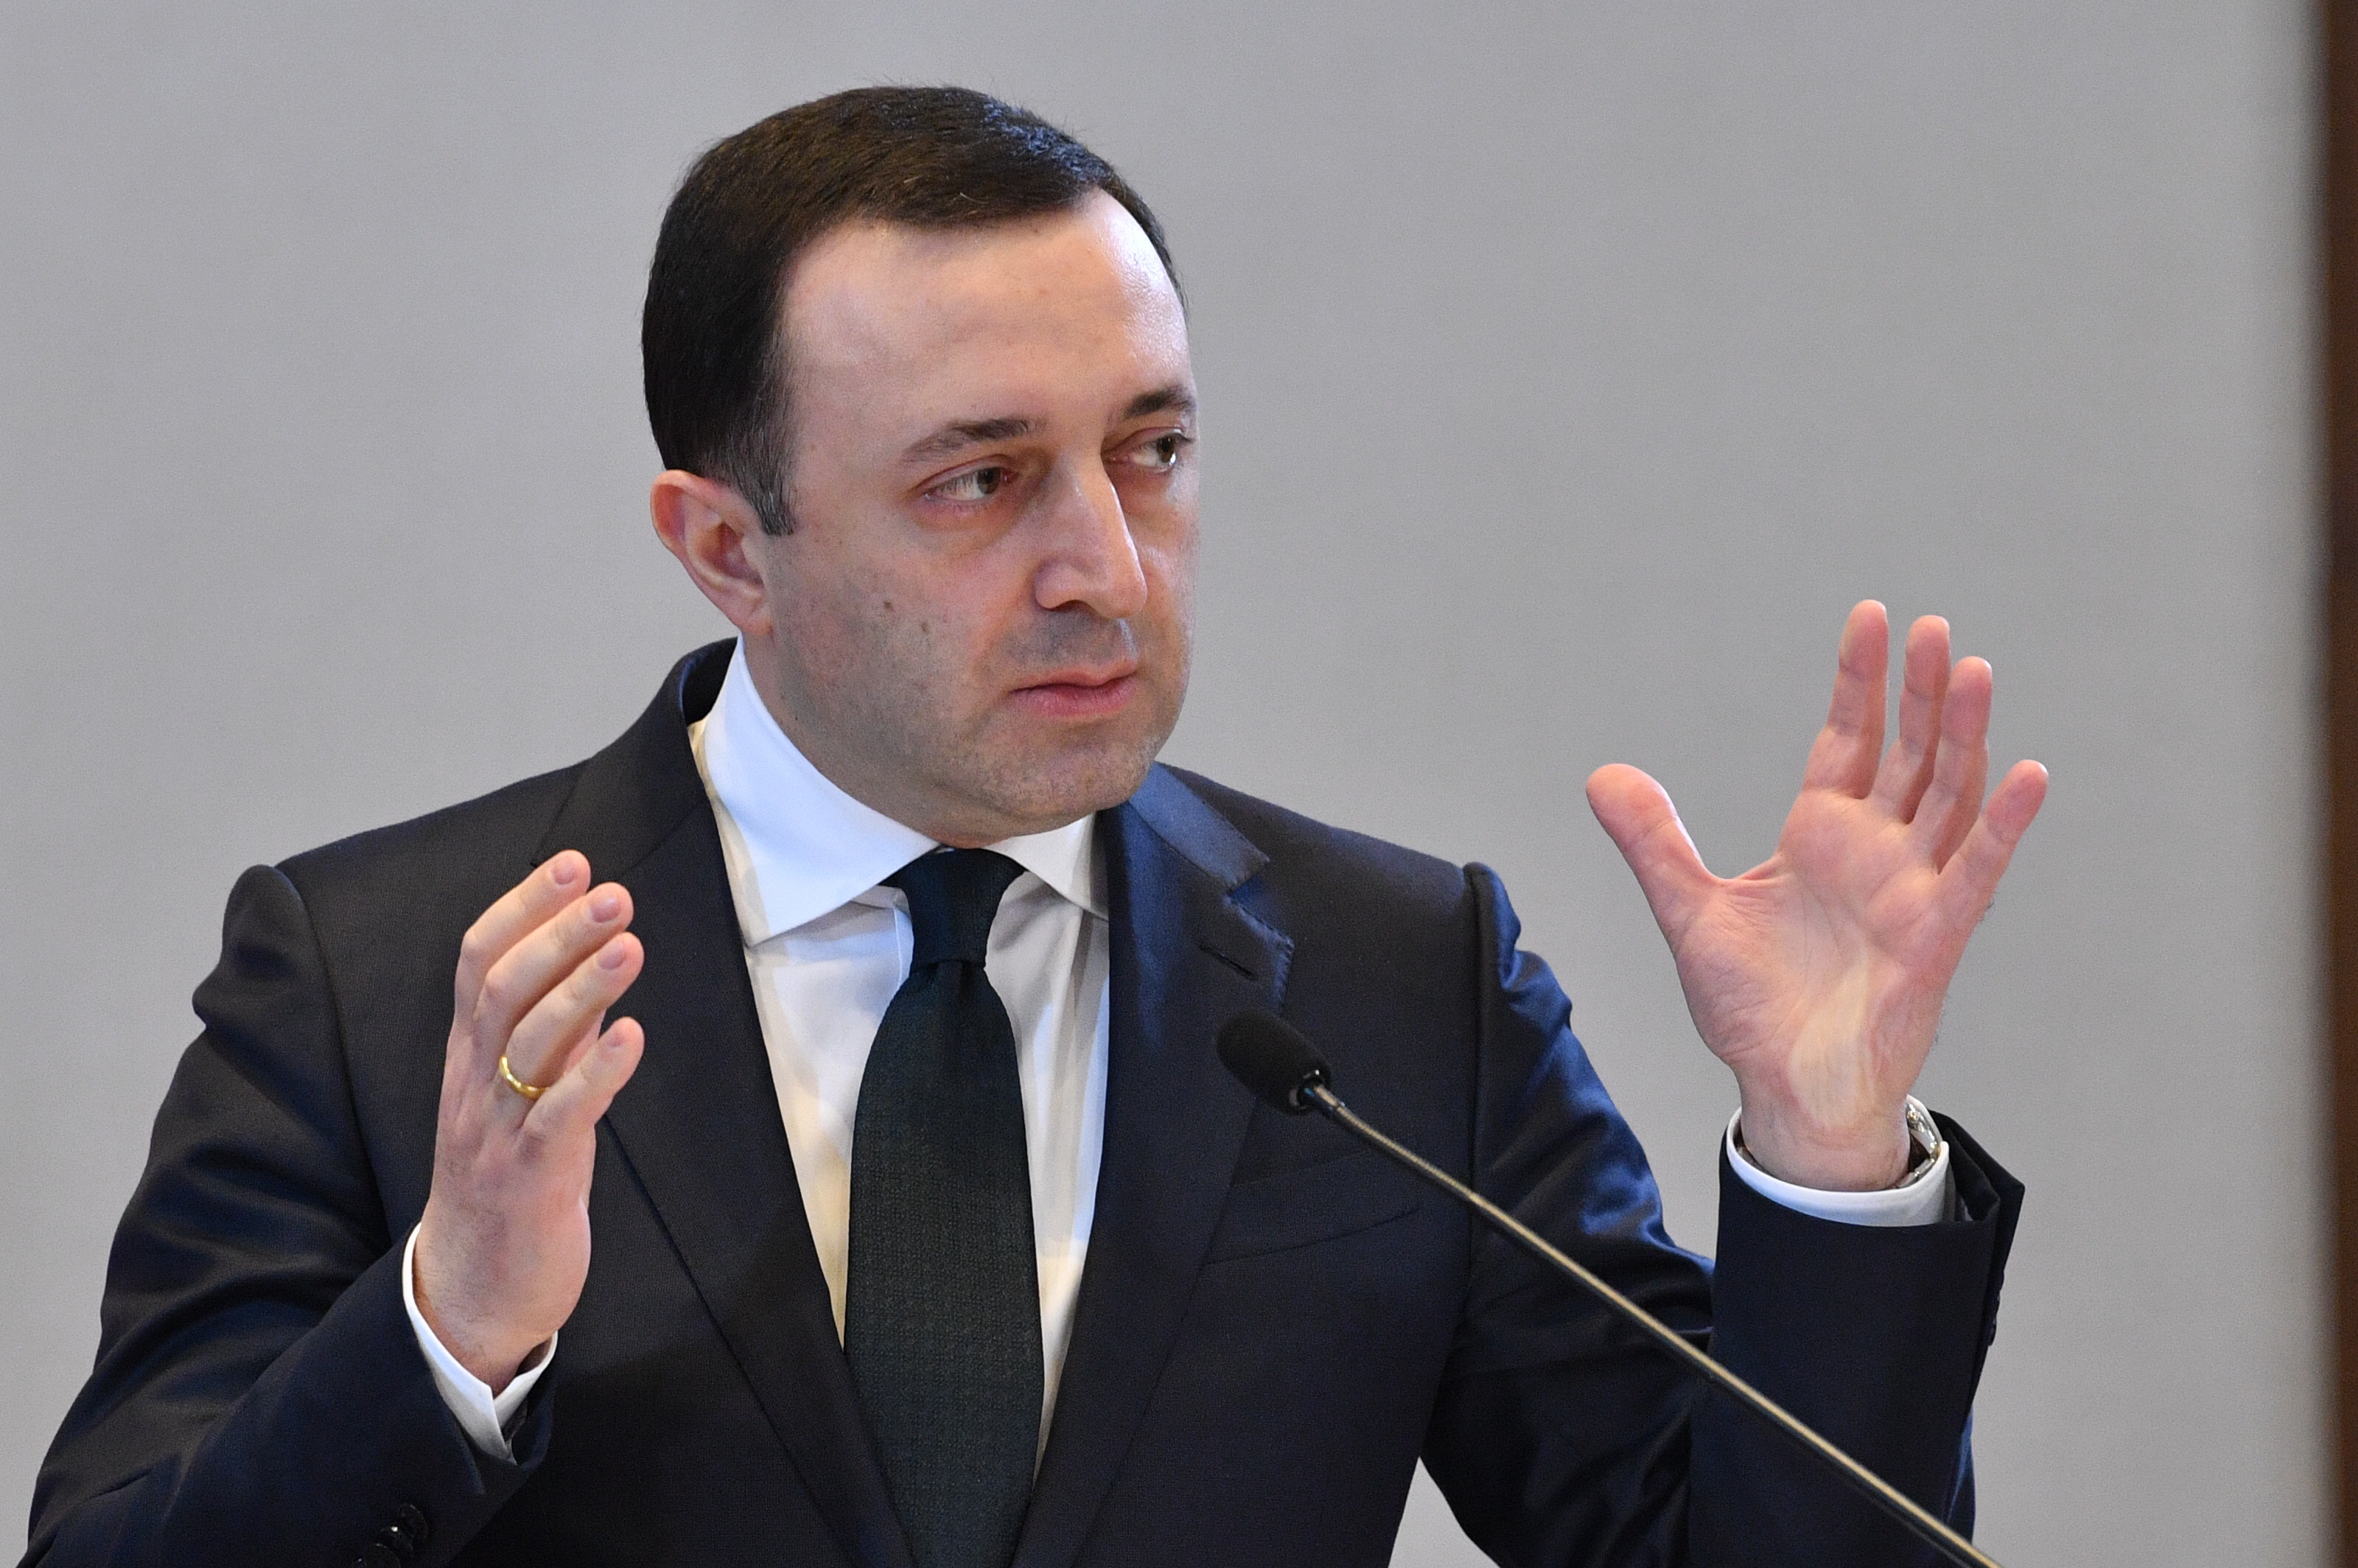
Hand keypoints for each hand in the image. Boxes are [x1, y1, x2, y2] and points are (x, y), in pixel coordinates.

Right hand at [413, 851, 645, 1390]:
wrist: (470, 1295)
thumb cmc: (508, 1182)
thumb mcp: (526, 1095)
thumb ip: (557, 1032)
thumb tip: (597, 960)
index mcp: (468, 1058)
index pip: (479, 964)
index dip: (522, 909)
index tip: (572, 863)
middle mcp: (473, 1085)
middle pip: (501, 991)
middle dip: (556, 934)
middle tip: (612, 891)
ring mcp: (495, 1132)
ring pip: (527, 1045)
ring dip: (580, 989)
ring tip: (628, 942)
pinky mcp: (528, 1180)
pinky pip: (557, 1118)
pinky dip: (595, 1073)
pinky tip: (631, 1036)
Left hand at [1586, 602, 2046, 1190]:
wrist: (1785, 1087)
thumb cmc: (1752, 1006)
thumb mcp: (1689, 910)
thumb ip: (1653, 842)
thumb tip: (1604, 776)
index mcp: (1819, 836)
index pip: (1847, 739)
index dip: (1859, 681)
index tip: (1871, 617)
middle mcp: (1874, 851)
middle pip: (1907, 753)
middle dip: (1916, 691)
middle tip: (1927, 627)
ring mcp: (1911, 887)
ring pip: (1948, 794)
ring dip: (1963, 734)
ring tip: (1971, 669)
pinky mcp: (1937, 933)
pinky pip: (1976, 869)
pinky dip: (2003, 823)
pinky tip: (2027, 773)